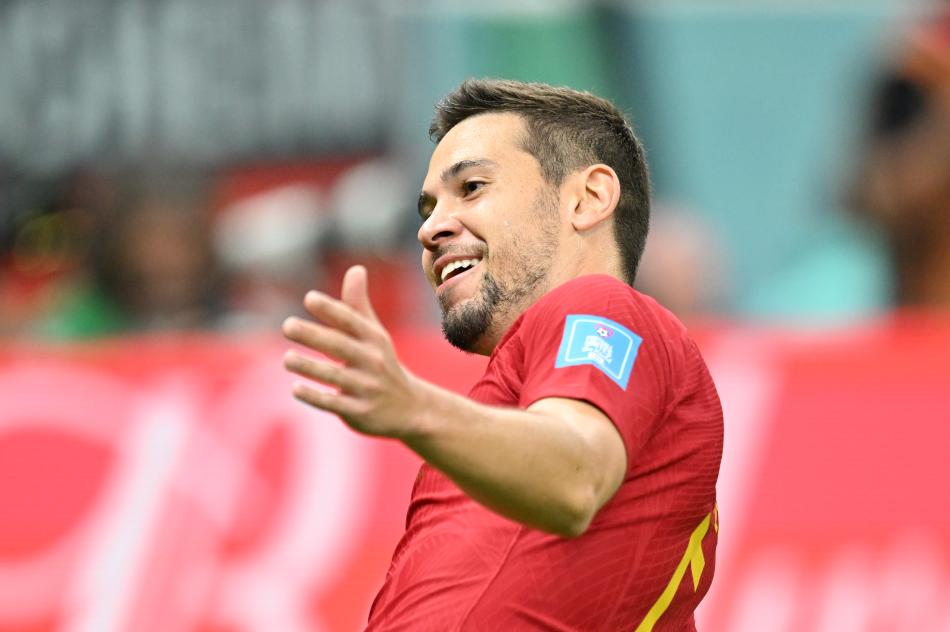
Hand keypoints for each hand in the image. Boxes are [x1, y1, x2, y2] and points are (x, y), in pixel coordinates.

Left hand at [282, 265, 425, 437]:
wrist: (410, 408)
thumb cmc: (381, 364)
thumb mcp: (374, 334)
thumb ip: (358, 305)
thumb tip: (356, 268)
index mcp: (374, 339)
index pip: (351, 320)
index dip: (331, 309)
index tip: (309, 298)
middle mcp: (372, 361)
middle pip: (340, 345)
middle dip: (313, 335)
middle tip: (287, 325)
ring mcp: (367, 388)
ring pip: (335, 376)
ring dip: (309, 366)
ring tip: (287, 359)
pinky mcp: (361, 412)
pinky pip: (335, 403)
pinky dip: (315, 396)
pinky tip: (296, 388)